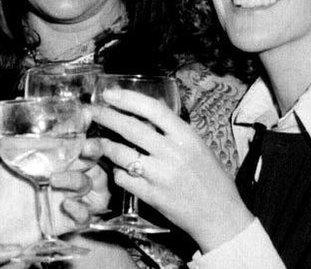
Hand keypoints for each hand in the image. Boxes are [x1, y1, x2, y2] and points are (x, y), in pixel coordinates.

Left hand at [0, 125, 109, 243]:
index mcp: (38, 156)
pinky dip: (82, 210)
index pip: (66, 136)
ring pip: (92, 184)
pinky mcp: (60, 222)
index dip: (79, 125)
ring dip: (83, 179)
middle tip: (86, 147)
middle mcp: (54, 173)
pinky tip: (66, 205)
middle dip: (93, 150)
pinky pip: (85, 216)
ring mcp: (59, 198)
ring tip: (58, 180)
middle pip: (88, 158)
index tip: (83, 115)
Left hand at [92, 88, 253, 250]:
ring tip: (97, 142)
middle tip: (90, 112)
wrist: (220, 216)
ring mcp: (160, 175)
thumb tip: (153, 103)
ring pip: (121, 154)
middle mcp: (172, 153)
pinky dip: (116, 172)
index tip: (109, 94)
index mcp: (186, 137)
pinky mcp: (151, 196)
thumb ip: (174, 127)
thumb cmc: (211, 179)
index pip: (153, 109)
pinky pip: (123, 178)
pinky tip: (118, 169)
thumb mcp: (198, 146)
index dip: (128, 98)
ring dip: (105, 145)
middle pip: (131, 128)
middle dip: (106, 117)